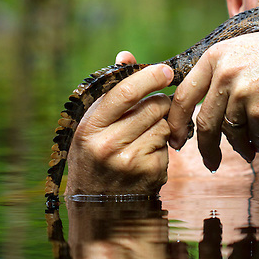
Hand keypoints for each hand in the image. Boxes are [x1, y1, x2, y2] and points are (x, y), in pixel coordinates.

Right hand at [65, 51, 173, 195]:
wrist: (100, 203)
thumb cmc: (97, 154)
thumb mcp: (95, 123)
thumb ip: (112, 89)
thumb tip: (126, 55)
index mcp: (90, 127)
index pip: (124, 92)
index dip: (150, 77)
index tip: (166, 70)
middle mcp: (107, 145)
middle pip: (153, 106)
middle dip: (160, 103)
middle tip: (154, 110)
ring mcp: (129, 161)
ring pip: (165, 123)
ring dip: (164, 124)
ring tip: (147, 134)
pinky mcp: (150, 172)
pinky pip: (169, 143)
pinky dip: (165, 144)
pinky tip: (149, 154)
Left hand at [166, 26, 258, 171]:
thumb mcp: (243, 51)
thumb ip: (220, 71)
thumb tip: (197, 104)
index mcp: (215, 56)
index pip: (183, 94)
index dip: (176, 120)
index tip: (179, 138)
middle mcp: (224, 73)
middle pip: (204, 121)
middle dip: (204, 147)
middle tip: (209, 161)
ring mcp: (242, 91)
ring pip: (230, 132)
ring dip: (239, 146)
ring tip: (249, 150)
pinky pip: (253, 136)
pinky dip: (258, 143)